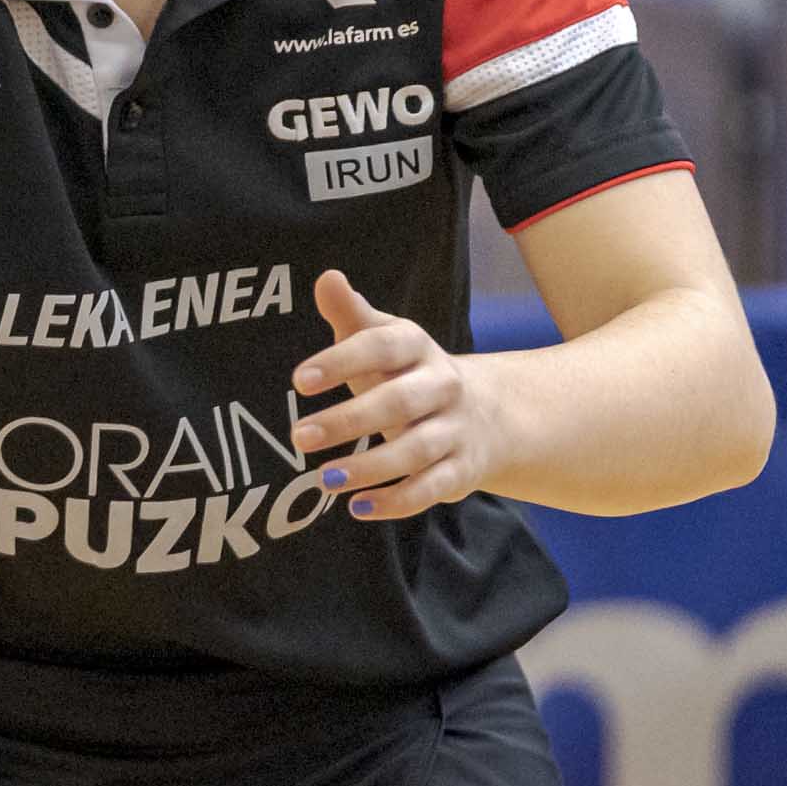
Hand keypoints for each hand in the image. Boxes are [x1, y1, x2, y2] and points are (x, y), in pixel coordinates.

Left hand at [291, 268, 513, 521]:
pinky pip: (433, 488)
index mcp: (416, 347)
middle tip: (298, 437)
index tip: (298, 381)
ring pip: (415, 451)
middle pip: (398, 403)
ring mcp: (456, 430)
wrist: (488, 414)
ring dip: (369, 467)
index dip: (341, 361)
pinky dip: (398, 500)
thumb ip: (350, 315)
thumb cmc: (407, 374)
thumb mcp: (383, 341)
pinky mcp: (463, 470)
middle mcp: (442, 386)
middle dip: (348, 421)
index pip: (381, 347)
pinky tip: (358, 507)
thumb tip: (327, 277)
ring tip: (324, 480)